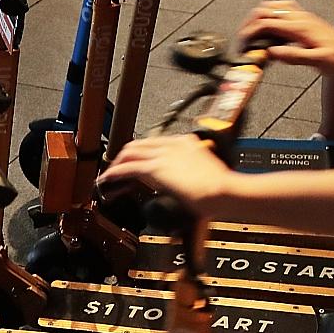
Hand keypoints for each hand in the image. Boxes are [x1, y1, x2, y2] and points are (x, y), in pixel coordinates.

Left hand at [97, 134, 234, 213]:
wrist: (223, 190)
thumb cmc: (222, 186)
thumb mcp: (208, 171)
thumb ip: (195, 170)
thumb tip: (188, 182)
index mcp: (187, 142)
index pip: (158, 142)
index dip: (145, 151)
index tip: (139, 160)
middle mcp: (173, 144)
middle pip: (141, 144)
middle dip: (128, 154)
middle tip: (119, 166)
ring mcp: (164, 155)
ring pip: (131, 152)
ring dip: (119, 162)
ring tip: (111, 174)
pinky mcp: (156, 168)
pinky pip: (128, 168)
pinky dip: (115, 173)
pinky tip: (109, 179)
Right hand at [237, 1, 333, 75]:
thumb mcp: (318, 61)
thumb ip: (294, 56)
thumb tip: (272, 53)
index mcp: (299, 28)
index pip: (265, 23)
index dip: (249, 33)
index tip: (241, 45)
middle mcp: (299, 19)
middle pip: (264, 10)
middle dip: (248, 24)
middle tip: (242, 40)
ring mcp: (302, 18)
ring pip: (271, 7)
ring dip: (257, 19)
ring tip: (251, 36)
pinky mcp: (304, 21)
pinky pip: (280, 11)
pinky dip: (269, 18)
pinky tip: (269, 33)